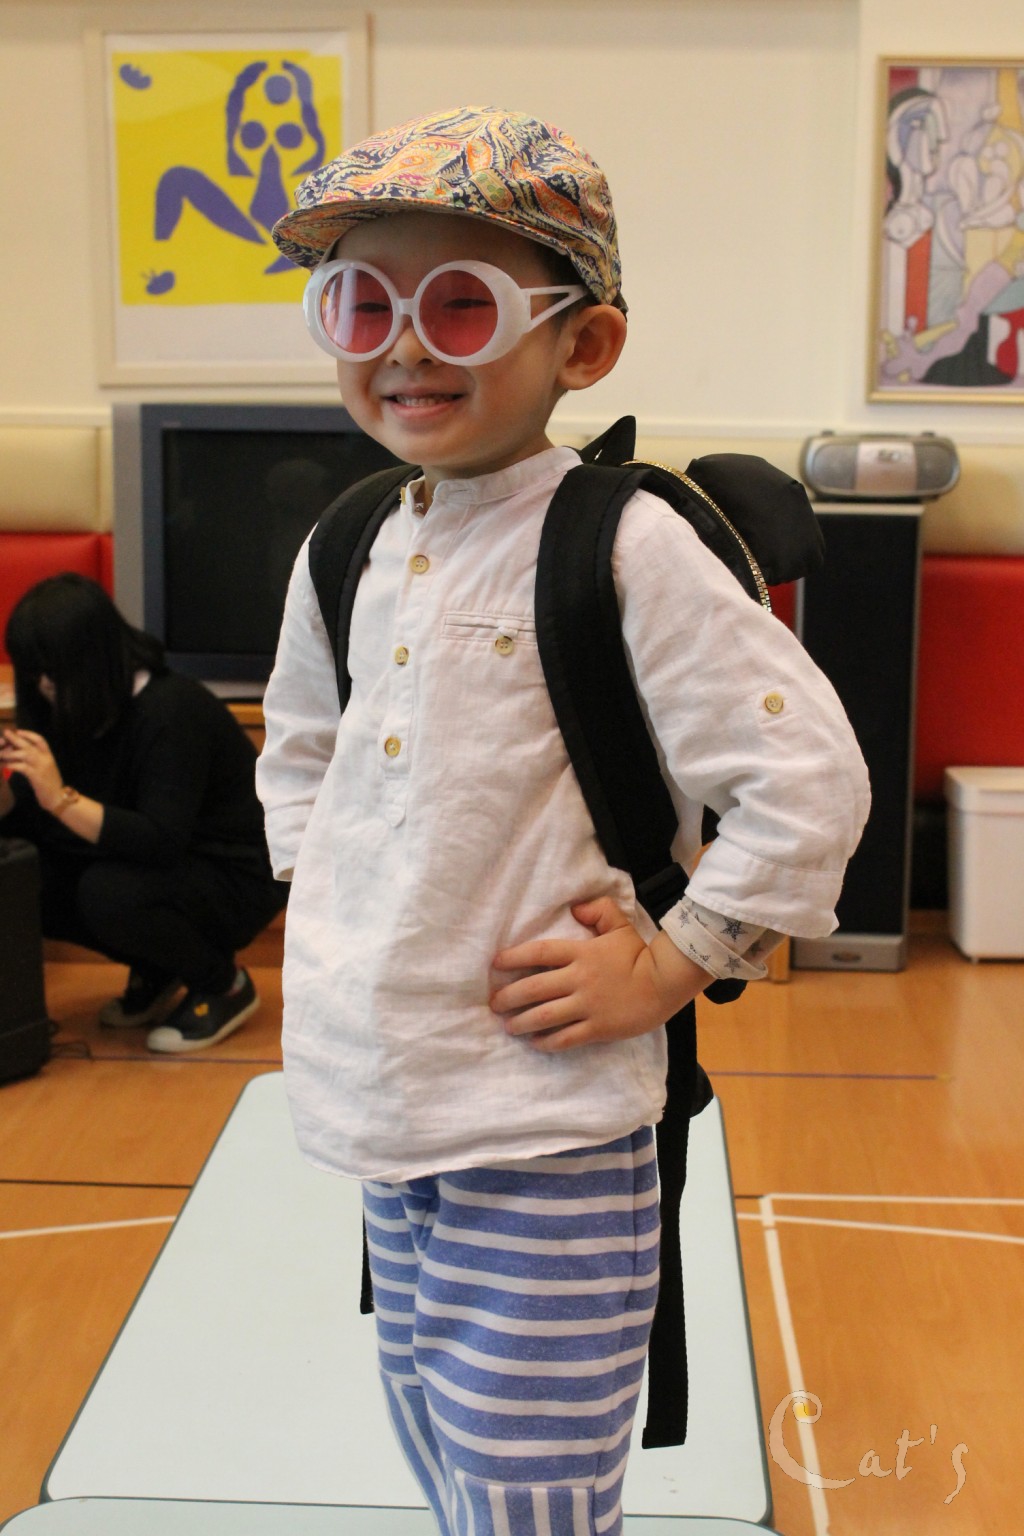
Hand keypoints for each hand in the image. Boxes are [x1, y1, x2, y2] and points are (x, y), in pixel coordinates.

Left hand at [0, 729, 64, 812]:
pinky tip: (5, 765)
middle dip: (16, 738)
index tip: (19, 731)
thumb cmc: (51, 784)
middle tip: (6, 733)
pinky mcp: (36, 776)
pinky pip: (21, 767)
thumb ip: (38, 760)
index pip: (40, 740)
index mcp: (49, 756)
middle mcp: (46, 759)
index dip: (29, 734)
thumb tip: (23, 753)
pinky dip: (11, 764)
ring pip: (24, 754)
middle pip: (29, 745)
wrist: (58, 797)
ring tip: (1, 753)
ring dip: (11, 752)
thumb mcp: (46, 769)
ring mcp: (41, 767)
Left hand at [490, 896, 712, 1052]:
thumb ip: (597, 911)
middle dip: (509, 997)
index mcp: (581, 952)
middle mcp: (579, 979)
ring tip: (508, 1026)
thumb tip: (575, 909)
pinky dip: (547, 1041)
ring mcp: (588, 1005)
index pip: (539, 953)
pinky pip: (566, 1037)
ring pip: (545, 1015)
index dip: (514, 958)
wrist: (666, 982)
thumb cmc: (641, 954)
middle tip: (494, 1003)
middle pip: (534, 988)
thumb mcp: (620, 924)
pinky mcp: (598, 1028)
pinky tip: (535, 1042)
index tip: (496, 964)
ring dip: (521, 1022)